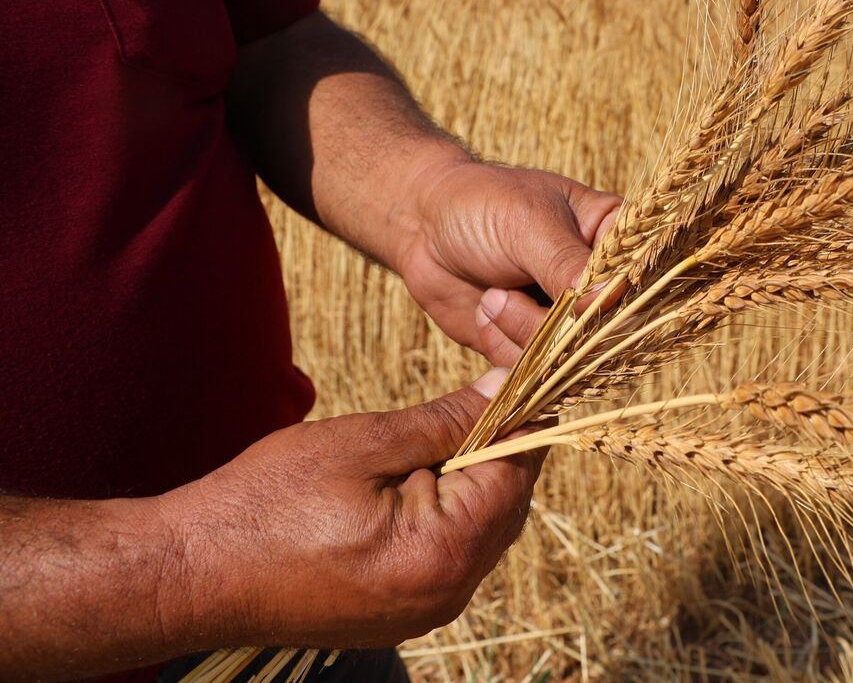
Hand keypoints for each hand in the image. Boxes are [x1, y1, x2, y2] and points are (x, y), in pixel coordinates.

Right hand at [160, 371, 540, 647]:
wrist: (192, 572)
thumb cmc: (267, 502)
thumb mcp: (364, 442)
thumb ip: (448, 420)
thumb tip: (507, 389)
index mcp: (443, 553)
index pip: (517, 474)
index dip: (521, 419)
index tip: (514, 378)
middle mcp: (447, 595)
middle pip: (508, 506)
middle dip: (500, 449)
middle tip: (472, 399)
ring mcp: (425, 612)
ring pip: (483, 531)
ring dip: (474, 481)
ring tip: (435, 438)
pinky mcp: (402, 615)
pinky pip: (452, 557)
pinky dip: (448, 514)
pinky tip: (414, 483)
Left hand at [392, 160, 620, 365]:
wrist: (421, 226)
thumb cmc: (481, 205)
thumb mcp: (527, 225)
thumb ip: (568, 264)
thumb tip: (612, 298)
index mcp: (613, 238)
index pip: (641, 278)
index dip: (615, 299)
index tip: (572, 299)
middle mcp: (598, 283)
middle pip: (608, 329)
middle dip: (555, 324)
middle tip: (502, 293)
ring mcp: (568, 317)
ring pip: (569, 356)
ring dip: (521, 333)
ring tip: (490, 296)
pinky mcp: (535, 344)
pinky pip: (535, 370)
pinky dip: (503, 346)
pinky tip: (484, 312)